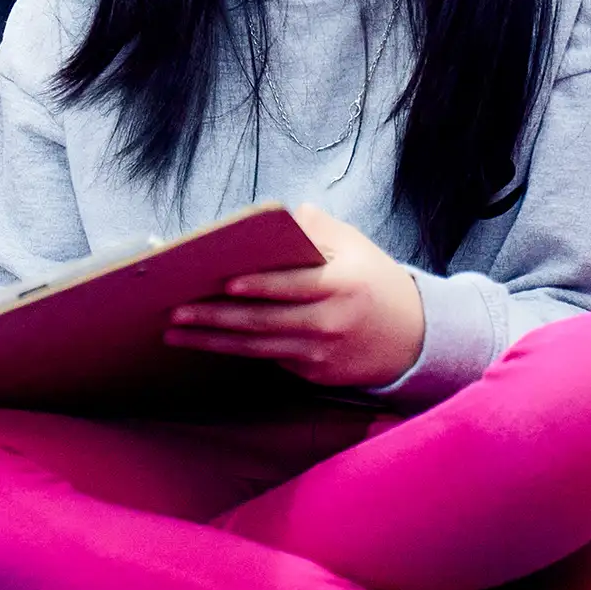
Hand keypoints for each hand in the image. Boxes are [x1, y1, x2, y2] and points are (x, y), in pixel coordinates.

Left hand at [168, 204, 424, 388]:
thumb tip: (280, 214)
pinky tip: (206, 343)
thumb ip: (316, 229)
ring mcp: (322, 354)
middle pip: (264, 321)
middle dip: (215, 317)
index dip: (259, 286)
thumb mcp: (355, 247)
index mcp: (340, 286)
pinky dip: (237, 351)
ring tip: (176, 333)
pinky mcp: (315, 374)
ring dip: (213, 342)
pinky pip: (271, 360)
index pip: (292, 286)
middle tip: (176, 312)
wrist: (414, 338)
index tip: (224, 283)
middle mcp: (329, 322)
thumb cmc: (375, 282)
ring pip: (258, 348)